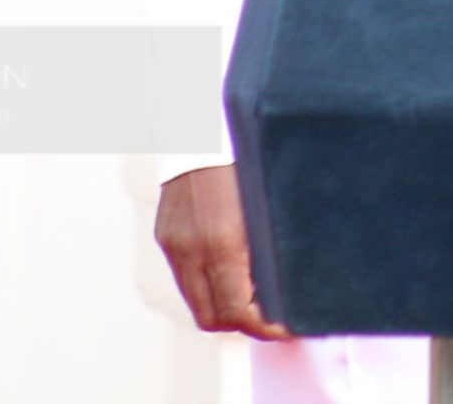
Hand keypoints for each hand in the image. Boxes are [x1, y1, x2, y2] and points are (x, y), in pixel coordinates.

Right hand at [155, 164, 291, 339]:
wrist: (203, 123)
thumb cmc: (246, 157)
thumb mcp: (267, 204)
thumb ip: (272, 246)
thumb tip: (287, 284)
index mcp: (223, 242)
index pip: (239, 312)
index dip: (265, 329)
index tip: (287, 328)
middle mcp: (192, 249)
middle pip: (213, 318)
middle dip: (244, 326)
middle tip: (273, 319)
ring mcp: (174, 244)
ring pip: (196, 301)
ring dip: (224, 308)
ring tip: (255, 298)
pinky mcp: (165, 235)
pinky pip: (185, 278)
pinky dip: (208, 285)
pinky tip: (231, 272)